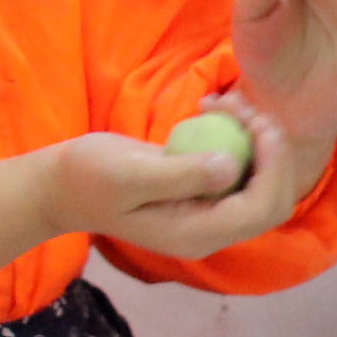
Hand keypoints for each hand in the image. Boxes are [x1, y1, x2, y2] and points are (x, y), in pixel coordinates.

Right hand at [0, 125, 301, 278]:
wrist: (62, 183)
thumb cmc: (87, 178)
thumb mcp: (129, 174)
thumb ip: (181, 175)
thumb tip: (230, 168)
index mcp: (196, 234)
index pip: (260, 209)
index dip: (274, 167)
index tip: (258, 122)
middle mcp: (210, 229)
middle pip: (272, 201)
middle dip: (274, 154)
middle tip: (246, 109)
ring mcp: (208, 212)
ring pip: (261, 182)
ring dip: (258, 140)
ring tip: (226, 102)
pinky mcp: (203, 192)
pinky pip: (240, 168)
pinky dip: (239, 137)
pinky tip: (212, 107)